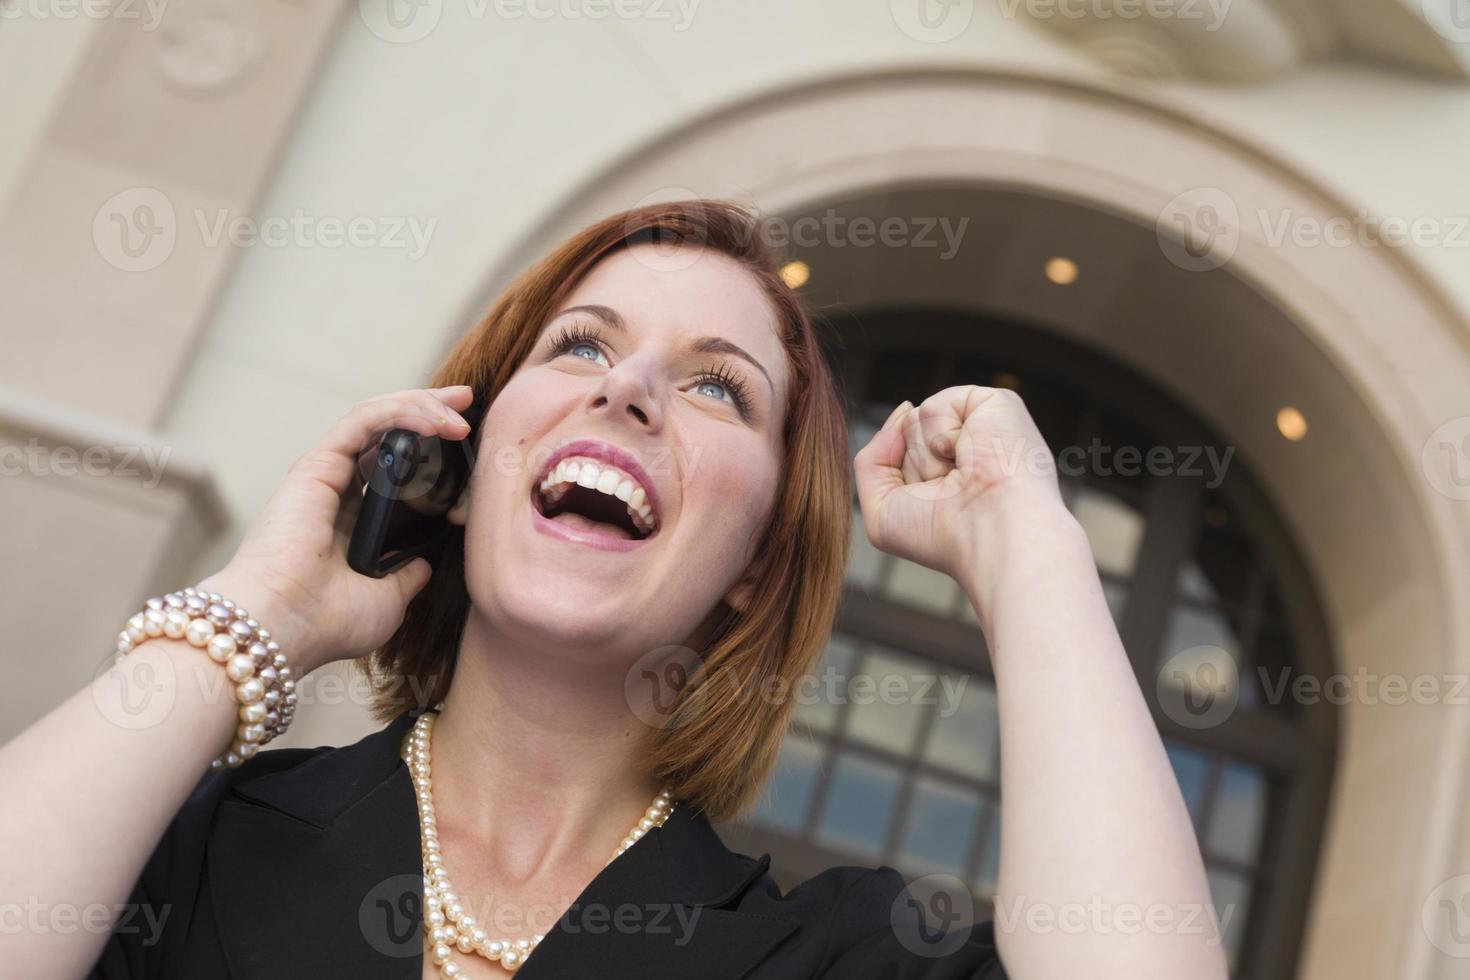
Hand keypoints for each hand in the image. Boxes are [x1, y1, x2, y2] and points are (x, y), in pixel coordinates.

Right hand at [197, 385, 476, 676]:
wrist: (285, 626)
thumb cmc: (326, 622)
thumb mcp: (387, 599)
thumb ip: (406, 575)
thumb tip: (424, 564)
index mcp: (352, 519)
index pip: (395, 467)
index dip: (430, 448)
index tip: (468, 445)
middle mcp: (337, 491)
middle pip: (388, 433)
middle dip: (430, 409)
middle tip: (467, 401)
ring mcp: (326, 474)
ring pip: (377, 418)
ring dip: (422, 405)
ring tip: (460, 409)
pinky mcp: (317, 464)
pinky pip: (364, 420)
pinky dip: (401, 412)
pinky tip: (436, 422)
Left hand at [852, 385, 1066, 582]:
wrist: (990, 534)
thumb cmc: (944, 535)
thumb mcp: (882, 511)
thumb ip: (871, 460)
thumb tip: (905, 408)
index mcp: (948, 473)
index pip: (897, 456)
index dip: (903, 482)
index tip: (935, 510)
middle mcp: (965, 447)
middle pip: (903, 435)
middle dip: (915, 466)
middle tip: (951, 491)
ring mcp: (979, 424)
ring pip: (913, 419)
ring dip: (928, 455)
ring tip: (963, 475)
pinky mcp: (995, 403)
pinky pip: (935, 405)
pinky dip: (942, 434)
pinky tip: (969, 454)